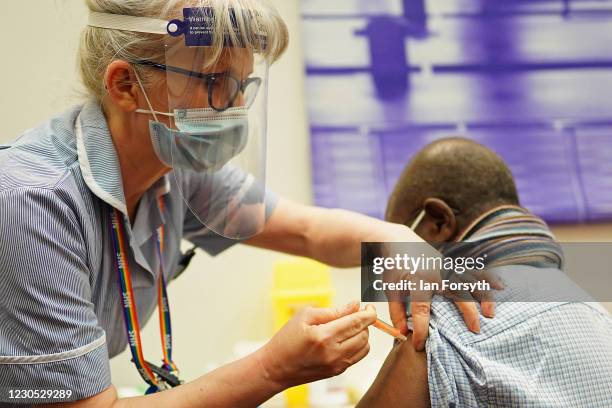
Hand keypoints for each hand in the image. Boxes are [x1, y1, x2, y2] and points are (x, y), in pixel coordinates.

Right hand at [259, 302, 376, 388]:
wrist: (276, 367)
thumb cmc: (287, 339)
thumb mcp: (305, 316)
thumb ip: (333, 311)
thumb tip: (355, 305)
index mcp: (324, 336)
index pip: (357, 322)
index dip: (368, 313)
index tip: (369, 306)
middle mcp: (334, 353)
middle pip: (364, 334)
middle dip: (365, 321)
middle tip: (357, 313)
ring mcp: (337, 365)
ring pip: (365, 346)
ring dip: (363, 333)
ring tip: (351, 326)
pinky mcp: (337, 371)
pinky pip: (358, 356)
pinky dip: (358, 345)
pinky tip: (347, 338)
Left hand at [388, 265, 503, 351]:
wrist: (397, 239)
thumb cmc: (393, 266)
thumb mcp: (390, 289)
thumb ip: (396, 311)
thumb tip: (402, 334)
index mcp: (417, 279)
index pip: (421, 309)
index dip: (420, 330)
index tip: (419, 345)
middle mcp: (435, 272)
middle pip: (457, 293)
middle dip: (467, 313)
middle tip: (474, 332)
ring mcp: (446, 266)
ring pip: (470, 281)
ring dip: (483, 296)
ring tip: (491, 314)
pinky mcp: (451, 263)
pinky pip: (472, 270)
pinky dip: (487, 277)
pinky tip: (501, 286)